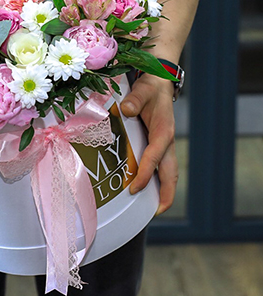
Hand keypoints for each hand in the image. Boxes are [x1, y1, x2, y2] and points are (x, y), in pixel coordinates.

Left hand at [120, 75, 177, 215]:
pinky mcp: (158, 144)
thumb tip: (126, 110)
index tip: (134, 188)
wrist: (159, 82)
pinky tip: (143, 188)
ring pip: (167, 172)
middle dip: (165, 193)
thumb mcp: (142, 89)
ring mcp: (163, 144)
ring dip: (162, 190)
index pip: (154, 157)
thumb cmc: (150, 87)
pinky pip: (159, 166)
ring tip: (151, 209)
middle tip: (156, 212)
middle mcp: (166, 141)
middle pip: (170, 172)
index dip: (145, 173)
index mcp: (163, 131)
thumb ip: (134, 99)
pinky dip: (155, 179)